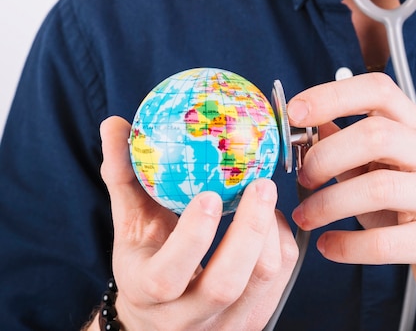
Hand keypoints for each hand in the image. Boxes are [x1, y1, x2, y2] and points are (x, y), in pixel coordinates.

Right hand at [100, 116, 297, 330]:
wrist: (158, 316)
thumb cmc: (145, 259)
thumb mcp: (129, 222)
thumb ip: (124, 176)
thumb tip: (115, 124)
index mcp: (149, 291)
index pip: (169, 275)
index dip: (192, 238)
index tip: (208, 195)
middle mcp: (187, 318)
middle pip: (225, 284)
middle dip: (249, 231)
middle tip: (261, 184)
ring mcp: (224, 325)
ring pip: (261, 282)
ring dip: (270, 233)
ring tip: (266, 194)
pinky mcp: (254, 319)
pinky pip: (280, 281)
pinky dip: (282, 243)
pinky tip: (271, 217)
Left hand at [286, 73, 415, 307]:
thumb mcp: (386, 168)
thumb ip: (349, 146)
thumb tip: (307, 125)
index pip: (378, 90)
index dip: (333, 95)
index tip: (295, 111)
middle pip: (376, 135)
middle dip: (327, 155)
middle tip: (303, 176)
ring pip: (379, 188)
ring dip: (328, 203)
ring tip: (306, 216)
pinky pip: (385, 243)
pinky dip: (346, 245)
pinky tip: (328, 245)